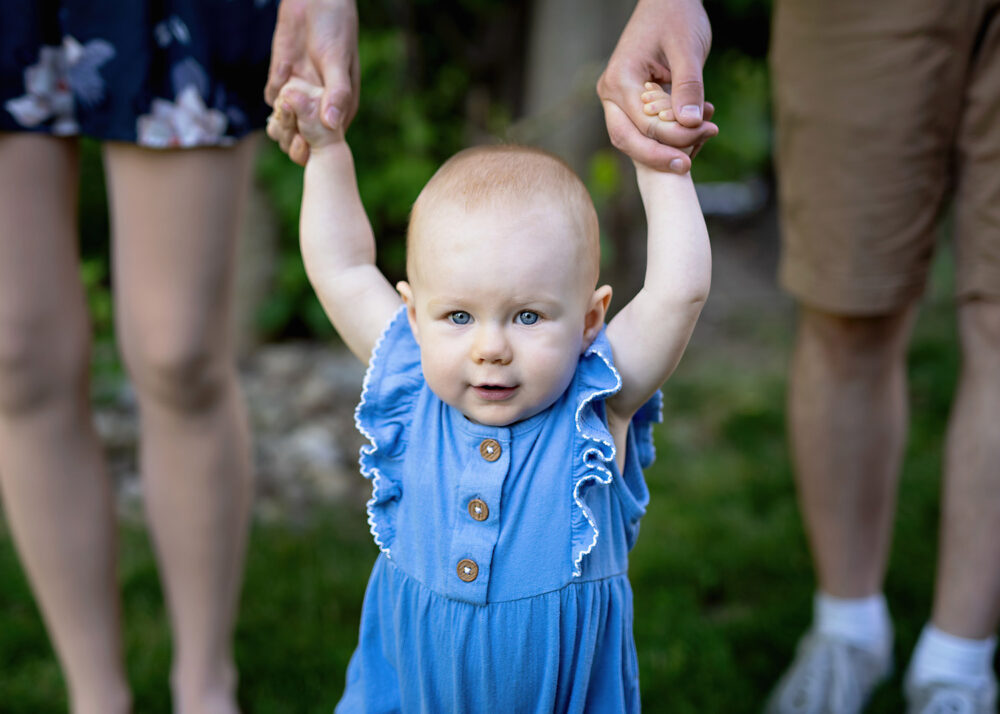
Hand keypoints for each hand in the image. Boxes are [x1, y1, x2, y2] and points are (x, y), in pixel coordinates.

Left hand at [265, 0, 358, 165]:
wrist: (314, 2)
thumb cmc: (336, 29)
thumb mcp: (338, 61)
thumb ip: (337, 93)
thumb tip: (332, 124)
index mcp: (339, 108)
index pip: (326, 142)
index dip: (314, 148)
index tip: (304, 140)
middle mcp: (318, 107)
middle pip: (302, 139)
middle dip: (293, 137)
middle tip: (290, 120)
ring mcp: (298, 95)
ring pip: (284, 124)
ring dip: (280, 121)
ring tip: (286, 100)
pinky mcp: (280, 80)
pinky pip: (272, 100)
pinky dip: (273, 96)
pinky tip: (283, 76)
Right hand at [597, 0, 717, 172]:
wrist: (667, 0)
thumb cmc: (676, 17)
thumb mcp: (687, 50)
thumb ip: (688, 87)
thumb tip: (690, 124)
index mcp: (619, 80)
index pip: (645, 125)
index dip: (675, 137)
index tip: (708, 132)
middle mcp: (610, 94)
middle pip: (628, 140)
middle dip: (660, 156)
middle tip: (690, 164)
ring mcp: (616, 100)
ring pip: (634, 139)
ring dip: (666, 145)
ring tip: (704, 133)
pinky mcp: (629, 102)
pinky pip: (644, 129)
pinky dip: (668, 134)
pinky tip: (697, 124)